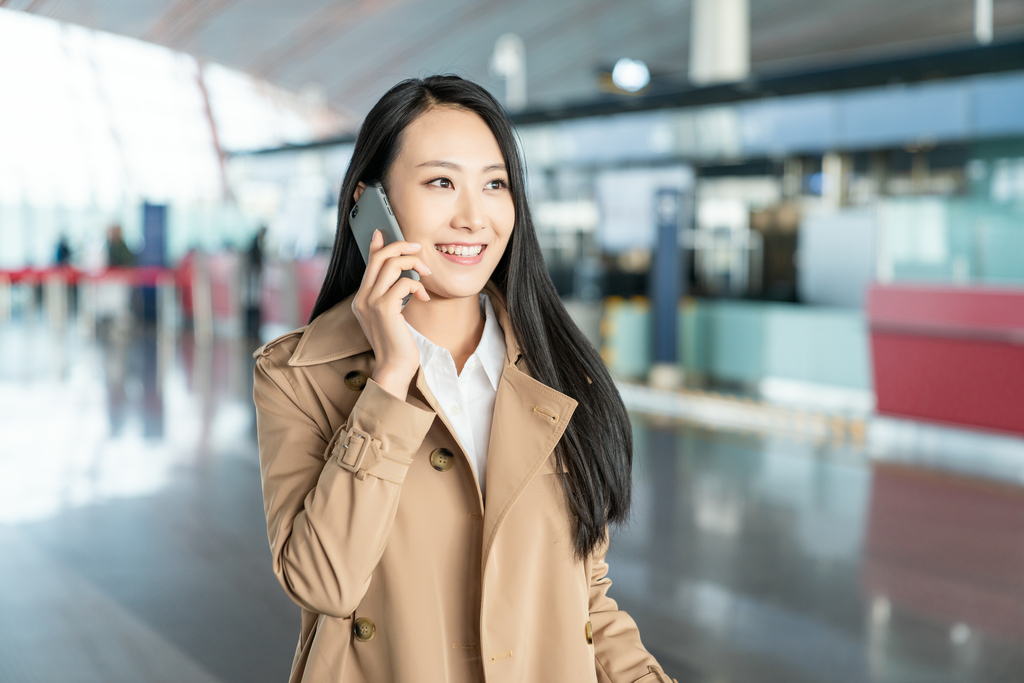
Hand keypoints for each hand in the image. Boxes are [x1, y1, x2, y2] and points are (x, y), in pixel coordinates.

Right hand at [351, 229, 431, 400]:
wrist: (394, 368)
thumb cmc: (397, 344)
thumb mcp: (391, 317)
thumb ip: (391, 296)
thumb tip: (401, 278)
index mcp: (361, 299)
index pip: (369, 263)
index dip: (377, 245)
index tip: (384, 232)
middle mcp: (362, 298)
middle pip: (379, 257)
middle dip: (400, 246)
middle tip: (418, 247)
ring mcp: (370, 302)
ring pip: (391, 265)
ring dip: (413, 263)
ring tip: (426, 274)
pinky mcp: (384, 309)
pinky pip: (404, 283)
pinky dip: (418, 286)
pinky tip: (424, 297)